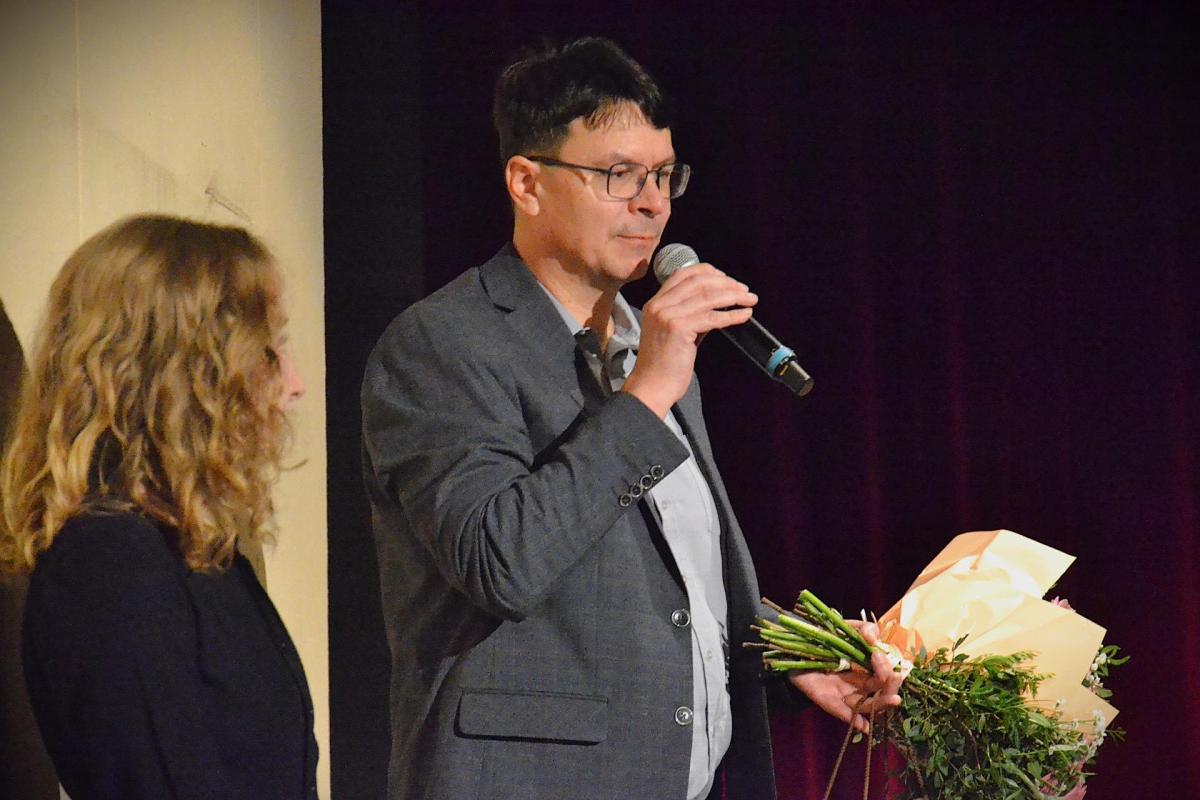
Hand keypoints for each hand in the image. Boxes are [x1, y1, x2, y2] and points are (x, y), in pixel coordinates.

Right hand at [622, 263, 756, 416]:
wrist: (651, 387)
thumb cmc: (663, 366)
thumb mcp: (675, 333)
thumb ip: (692, 316)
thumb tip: (718, 306)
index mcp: (655, 303)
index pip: (683, 274)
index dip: (708, 272)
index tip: (727, 279)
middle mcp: (659, 305)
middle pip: (698, 282)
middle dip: (726, 283)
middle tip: (744, 290)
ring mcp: (667, 315)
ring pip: (708, 297)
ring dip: (734, 296)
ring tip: (749, 299)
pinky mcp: (678, 328)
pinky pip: (712, 317)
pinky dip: (732, 314)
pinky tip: (744, 315)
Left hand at [788, 621, 904, 733]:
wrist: (798, 645)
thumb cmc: (828, 638)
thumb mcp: (848, 628)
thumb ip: (864, 628)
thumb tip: (872, 638)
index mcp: (868, 668)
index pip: (887, 674)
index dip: (888, 667)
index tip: (877, 654)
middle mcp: (860, 684)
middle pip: (882, 692)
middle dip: (890, 685)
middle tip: (887, 674)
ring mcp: (845, 694)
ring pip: (867, 705)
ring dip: (881, 704)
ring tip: (893, 699)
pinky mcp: (829, 701)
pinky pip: (843, 713)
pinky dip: (854, 720)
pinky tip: (864, 725)